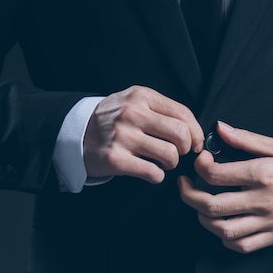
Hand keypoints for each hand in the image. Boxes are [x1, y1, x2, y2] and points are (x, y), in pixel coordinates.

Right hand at [83, 86, 203, 183]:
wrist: (76, 133)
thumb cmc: (112, 119)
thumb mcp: (133, 101)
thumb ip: (160, 109)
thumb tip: (193, 129)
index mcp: (141, 96)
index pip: (182, 113)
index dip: (196, 132)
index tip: (196, 143)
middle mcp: (132, 113)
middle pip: (180, 134)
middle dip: (186, 149)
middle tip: (179, 153)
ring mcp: (123, 136)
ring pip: (169, 154)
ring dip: (172, 163)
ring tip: (163, 162)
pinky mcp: (116, 158)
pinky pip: (153, 172)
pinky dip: (157, 176)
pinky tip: (150, 171)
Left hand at [178, 121, 272, 252]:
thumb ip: (246, 139)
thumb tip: (220, 128)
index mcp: (262, 174)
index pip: (215, 175)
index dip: (198, 167)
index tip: (199, 161)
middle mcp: (262, 200)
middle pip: (210, 206)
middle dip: (188, 195)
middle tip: (185, 185)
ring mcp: (268, 222)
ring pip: (222, 230)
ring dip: (203, 219)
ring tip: (201, 206)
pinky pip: (242, 245)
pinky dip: (226, 238)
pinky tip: (223, 225)